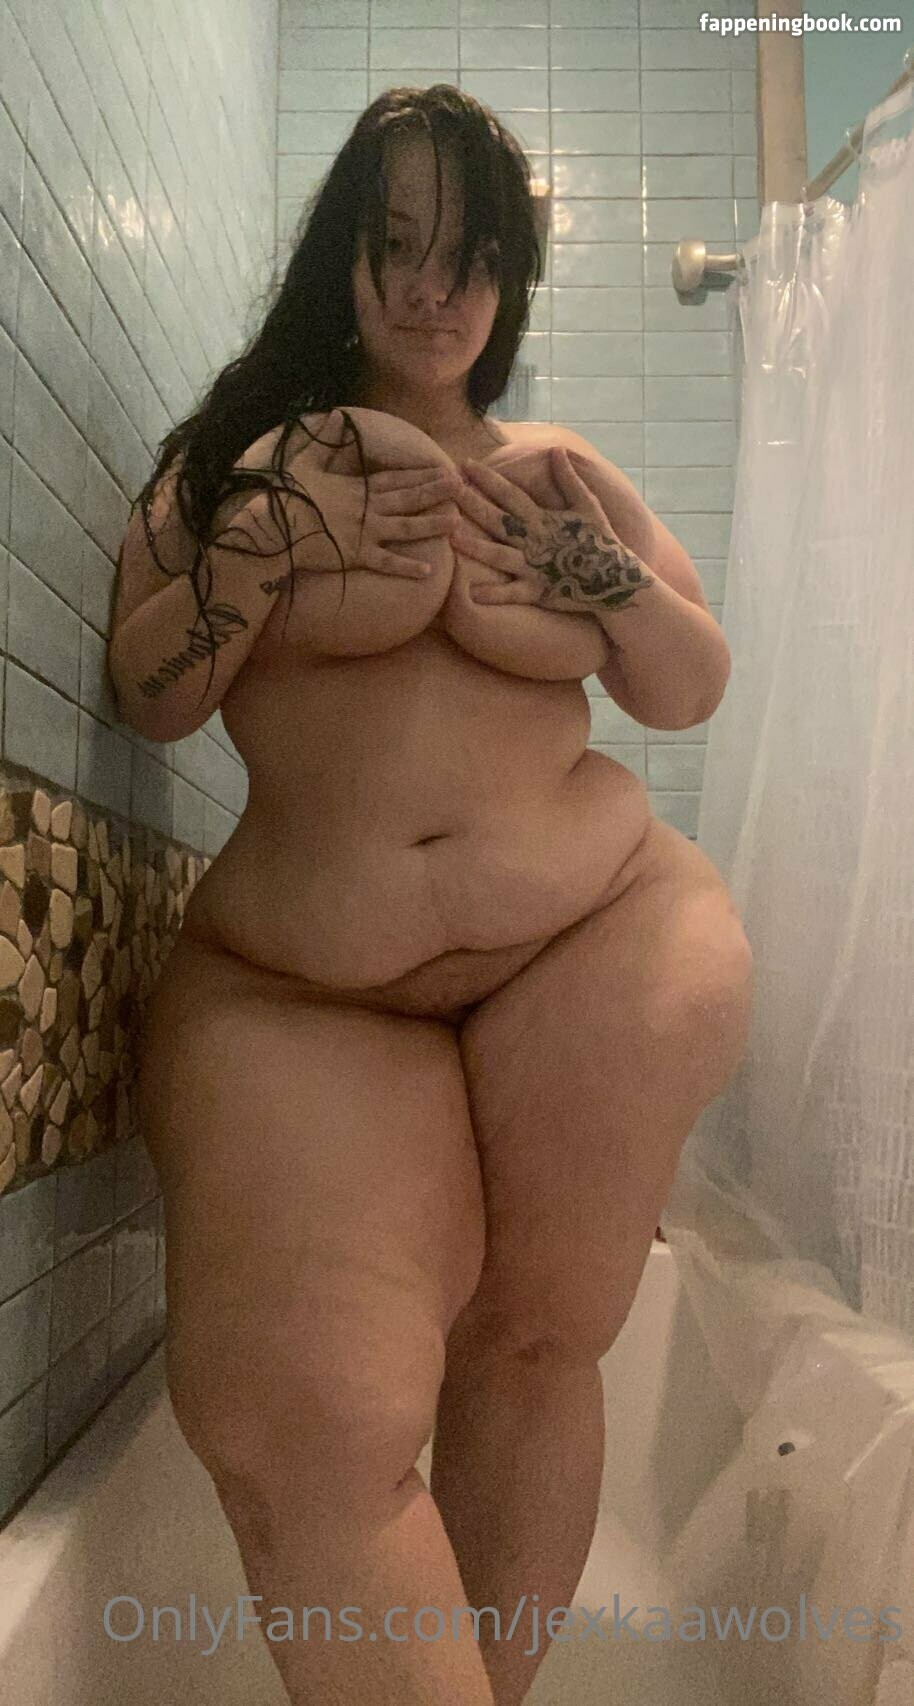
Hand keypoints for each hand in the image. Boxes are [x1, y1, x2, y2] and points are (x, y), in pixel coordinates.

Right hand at [253, 408, 462, 579]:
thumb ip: (324, 442)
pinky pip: (388, 562)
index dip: (420, 474)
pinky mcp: (358, 555)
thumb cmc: (288, 494)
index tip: (442, 469)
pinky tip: (429, 571)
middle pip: (408, 499)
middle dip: (435, 492)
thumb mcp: (306, 461)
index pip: (395, 479)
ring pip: (406, 528)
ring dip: (432, 526)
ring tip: (456, 523)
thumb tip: (333, 416)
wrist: (277, 526)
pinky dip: (407, 567)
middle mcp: (368, 508)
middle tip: (461, 487)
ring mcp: (366, 532)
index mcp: (358, 486)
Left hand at [453, 445, 651, 609]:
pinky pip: (513, 594)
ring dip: (475, 546)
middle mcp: (535, 541)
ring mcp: (535, 567)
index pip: (510, 494)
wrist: (616, 579)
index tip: (466, 464)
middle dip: (472, 503)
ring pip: (499, 555)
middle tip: (447, 489)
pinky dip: (494, 594)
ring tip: (451, 538)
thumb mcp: (588, 505)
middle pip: (497, 520)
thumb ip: (569, 478)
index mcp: (543, 519)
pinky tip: (472, 593)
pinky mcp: (538, 591)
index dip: (488, 479)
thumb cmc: (601, 540)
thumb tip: (556, 450)